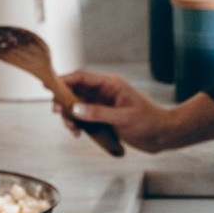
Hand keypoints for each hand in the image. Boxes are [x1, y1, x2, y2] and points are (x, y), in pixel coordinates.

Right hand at [57, 70, 172, 152]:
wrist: (162, 135)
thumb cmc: (149, 123)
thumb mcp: (122, 118)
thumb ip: (98, 113)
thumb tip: (76, 109)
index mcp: (111, 84)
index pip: (82, 77)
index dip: (65, 80)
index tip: (51, 87)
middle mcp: (105, 92)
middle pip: (76, 91)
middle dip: (64, 102)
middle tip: (58, 113)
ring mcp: (103, 104)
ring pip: (78, 106)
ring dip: (70, 116)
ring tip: (72, 129)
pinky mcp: (104, 116)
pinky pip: (84, 117)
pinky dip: (78, 124)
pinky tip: (79, 132)